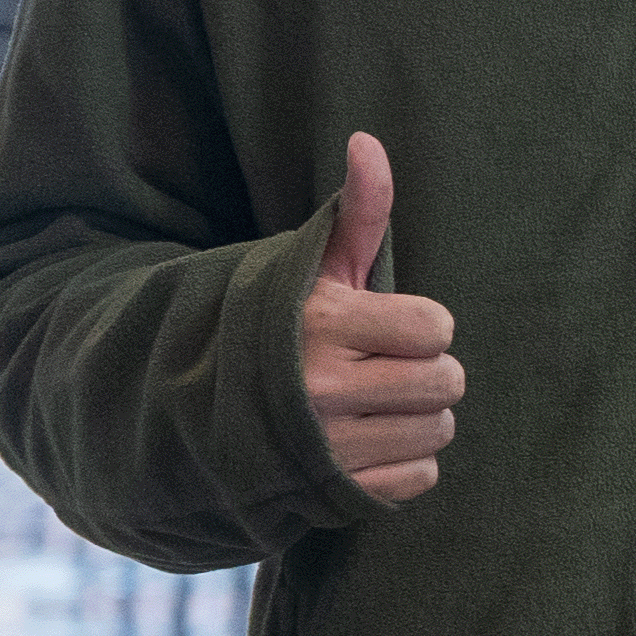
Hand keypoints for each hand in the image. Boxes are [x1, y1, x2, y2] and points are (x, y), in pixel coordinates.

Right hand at [300, 132, 461, 505]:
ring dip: (419, 417)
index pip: (436, 328)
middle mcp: (319, 389)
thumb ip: (357, 210)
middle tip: (385, 366)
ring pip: (438, 430)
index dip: (421, 325)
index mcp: (320, 325)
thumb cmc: (271, 324)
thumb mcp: (311, 266)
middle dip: (425, 370)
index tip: (386, 326)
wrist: (189, 407)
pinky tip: (369, 441)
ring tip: (375, 402)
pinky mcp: (332, 493)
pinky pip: (421, 479)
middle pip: (446, 382)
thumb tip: (368, 142)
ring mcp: (325, 448)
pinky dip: (407, 463)